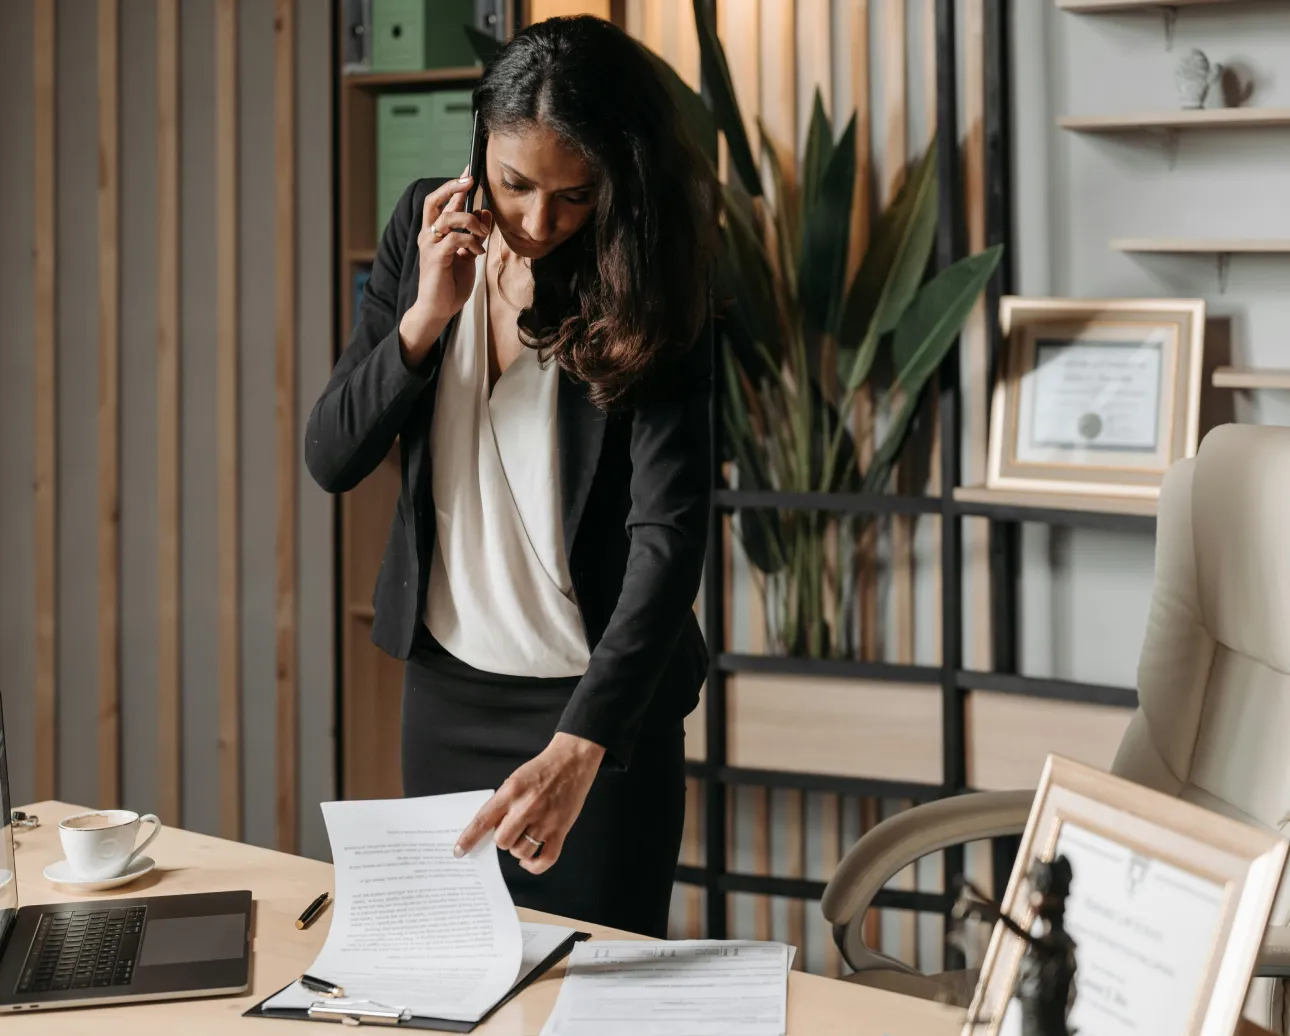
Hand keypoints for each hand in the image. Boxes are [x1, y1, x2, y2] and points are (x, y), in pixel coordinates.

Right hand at [398, 175, 493, 364]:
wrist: (439, 308)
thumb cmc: (451, 283)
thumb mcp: (469, 254)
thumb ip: (474, 233)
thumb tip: (486, 212)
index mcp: (436, 232)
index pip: (442, 201)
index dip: (455, 184)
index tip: (470, 170)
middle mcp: (429, 235)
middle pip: (434, 200)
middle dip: (453, 187)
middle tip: (471, 181)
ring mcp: (430, 246)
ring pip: (448, 218)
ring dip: (471, 221)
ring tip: (482, 234)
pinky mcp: (435, 258)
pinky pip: (455, 239)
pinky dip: (471, 241)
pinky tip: (477, 251)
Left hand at [454, 733, 605, 874]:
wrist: (572, 761)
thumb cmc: (542, 769)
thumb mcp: (515, 780)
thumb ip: (503, 802)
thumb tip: (491, 828)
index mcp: (511, 792)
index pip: (483, 821)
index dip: (469, 839)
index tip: (459, 851)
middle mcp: (526, 808)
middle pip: (502, 841)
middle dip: (503, 839)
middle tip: (510, 831)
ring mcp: (544, 821)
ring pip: (521, 851)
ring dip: (518, 849)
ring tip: (523, 838)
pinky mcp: (560, 830)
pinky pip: (546, 858)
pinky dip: (534, 866)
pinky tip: (529, 861)